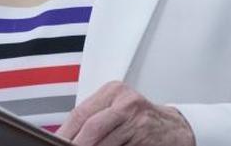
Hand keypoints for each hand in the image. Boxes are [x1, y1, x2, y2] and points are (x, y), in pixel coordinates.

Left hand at [56, 81, 194, 145]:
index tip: (54, 143)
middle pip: (91, 127)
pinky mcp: (145, 138)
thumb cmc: (140, 118)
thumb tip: (66, 136)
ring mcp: (138, 121)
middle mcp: (126, 102)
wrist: (175, 128)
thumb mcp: (117, 109)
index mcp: (113, 91)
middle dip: (76, 144)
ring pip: (105, 143)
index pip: (81, 112)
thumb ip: (94, 118)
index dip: (65, 132)